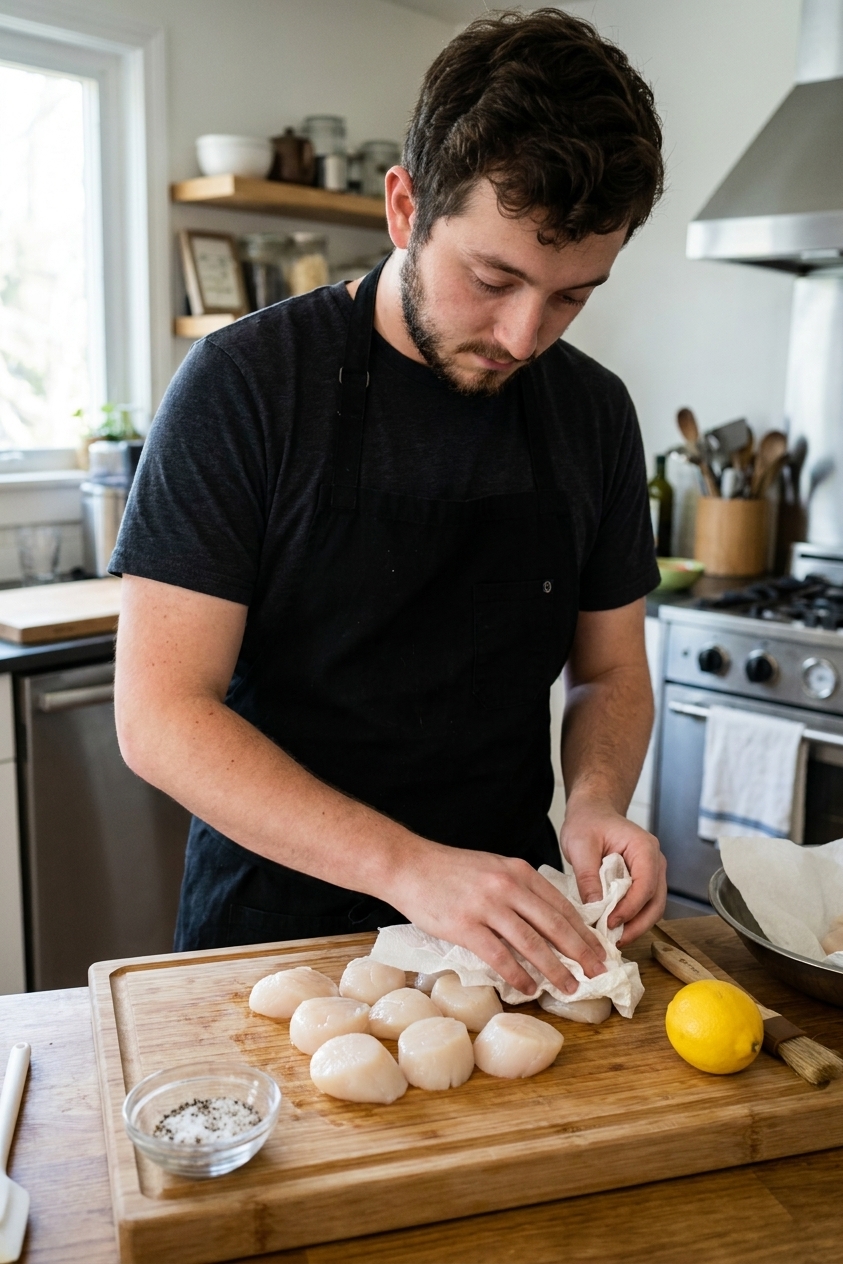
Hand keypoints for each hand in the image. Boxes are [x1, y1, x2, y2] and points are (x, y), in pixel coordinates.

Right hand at [386, 840, 608, 994]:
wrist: (408, 865)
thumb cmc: (449, 870)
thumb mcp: (493, 868)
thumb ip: (518, 888)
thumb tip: (545, 920)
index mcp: (518, 871)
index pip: (561, 904)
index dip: (583, 930)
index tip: (599, 948)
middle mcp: (508, 886)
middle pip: (554, 924)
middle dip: (581, 951)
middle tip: (600, 971)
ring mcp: (487, 906)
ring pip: (532, 943)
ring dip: (555, 968)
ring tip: (570, 987)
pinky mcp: (466, 926)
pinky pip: (500, 956)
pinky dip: (518, 975)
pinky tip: (529, 988)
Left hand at [560, 796, 665, 946]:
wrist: (593, 812)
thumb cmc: (588, 823)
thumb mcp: (580, 844)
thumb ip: (587, 875)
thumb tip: (594, 908)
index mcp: (644, 848)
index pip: (645, 885)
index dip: (630, 908)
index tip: (609, 923)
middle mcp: (655, 862)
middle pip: (656, 902)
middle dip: (637, 925)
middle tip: (614, 941)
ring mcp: (653, 873)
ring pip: (653, 908)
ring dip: (635, 926)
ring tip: (612, 939)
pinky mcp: (644, 882)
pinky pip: (643, 906)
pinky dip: (631, 919)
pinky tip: (613, 928)